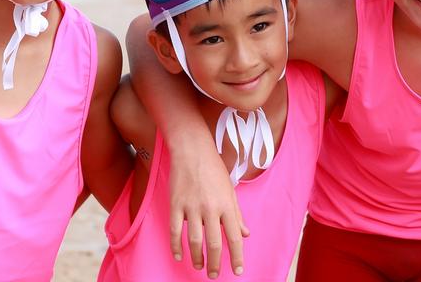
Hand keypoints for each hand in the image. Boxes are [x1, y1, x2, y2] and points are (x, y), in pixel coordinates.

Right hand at [167, 148, 249, 277]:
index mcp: (227, 205)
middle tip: (214, 275)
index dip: (237, 256)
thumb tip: (246, 234)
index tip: (238, 271)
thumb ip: (237, 214)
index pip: (235, 237)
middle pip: (215, 243)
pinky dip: (176, 246)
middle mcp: (211, 208)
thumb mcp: (231, 191)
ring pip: (194, 240)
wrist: (193, 150)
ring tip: (199, 266)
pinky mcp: (176, 204)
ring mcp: (192, 207)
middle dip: (216, 263)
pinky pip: (175, 231)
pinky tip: (179, 256)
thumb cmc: (214, 170)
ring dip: (197, 257)